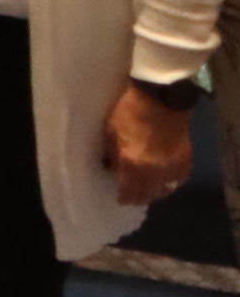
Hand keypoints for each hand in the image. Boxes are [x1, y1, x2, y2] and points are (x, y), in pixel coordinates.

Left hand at [111, 84, 197, 205]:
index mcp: (133, 163)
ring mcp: (172, 164)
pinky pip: (180, 178)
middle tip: (132, 197)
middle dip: (139, 197)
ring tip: (148, 192)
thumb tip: (111, 168)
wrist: (160, 97)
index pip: (129, 190)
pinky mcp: (186, 157)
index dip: (124, 197)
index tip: (120, 199)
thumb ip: (111, 154)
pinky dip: (172, 183)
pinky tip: (166, 182)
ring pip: (166, 189)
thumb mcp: (110, 131)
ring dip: (156, 192)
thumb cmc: (129, 111)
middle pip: (148, 193)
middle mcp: (154, 170)